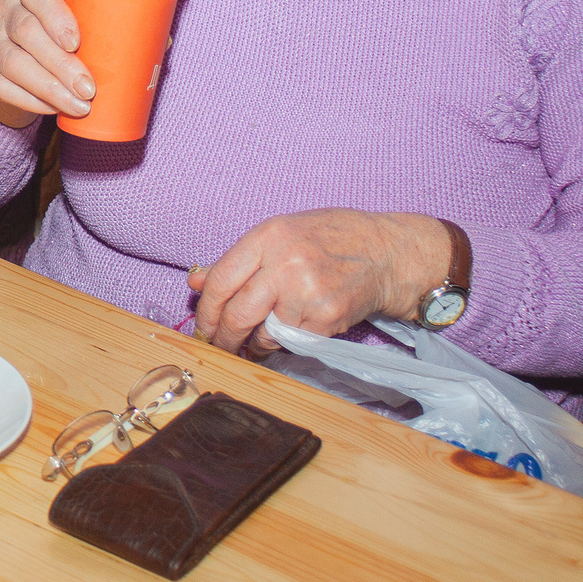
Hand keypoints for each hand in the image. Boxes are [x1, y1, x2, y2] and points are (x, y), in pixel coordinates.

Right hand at [0, 0, 92, 129]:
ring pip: (13, 63)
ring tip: (79, 106)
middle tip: (88, 88)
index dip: (56, 17)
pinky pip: (2, 87)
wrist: (22, 52)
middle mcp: (6, 10)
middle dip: (60, 64)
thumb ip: (103, 20)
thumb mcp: (77, 14)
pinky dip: (30, 100)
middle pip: (26, 32)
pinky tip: (54, 109)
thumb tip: (155, 39)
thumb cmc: (63, 30)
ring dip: (48, 88)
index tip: (76, 43)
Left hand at [188, 209, 449, 355]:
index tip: (203, 325)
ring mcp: (307, 292)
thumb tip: (195, 281)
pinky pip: (291, 343)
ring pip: (263, 334)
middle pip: (236, 314)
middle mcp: (286, 262)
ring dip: (256, 343)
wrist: (387, 253)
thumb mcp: (282, 235)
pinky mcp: (327, 318)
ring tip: (261, 337)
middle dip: (222, 338)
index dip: (205, 309)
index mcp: (269, 236)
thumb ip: (238, 260)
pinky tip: (295, 329)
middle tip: (220, 346)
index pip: (220, 280)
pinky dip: (286, 343)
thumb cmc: (331, 240)